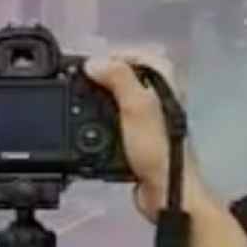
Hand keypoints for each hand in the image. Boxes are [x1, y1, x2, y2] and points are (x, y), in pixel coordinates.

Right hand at [84, 53, 209, 222]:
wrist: (164, 191)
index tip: (93, 66)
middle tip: (82, 84)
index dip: (116, 56)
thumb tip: (94, 62)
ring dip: (101, 102)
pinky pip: (117, 124)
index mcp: (165, 83)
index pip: (141, 55)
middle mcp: (160, 98)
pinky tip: (89, 129)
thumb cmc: (156, 149)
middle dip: (104, 79)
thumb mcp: (136, 106)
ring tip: (81, 104)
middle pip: (128, 77)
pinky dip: (102, 124)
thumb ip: (118, 78)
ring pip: (120, 101)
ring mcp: (149, 121)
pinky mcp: (139, 141)